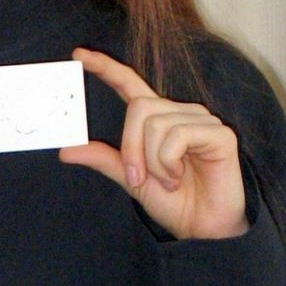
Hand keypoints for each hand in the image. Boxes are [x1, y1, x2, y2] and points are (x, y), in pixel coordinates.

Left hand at [58, 47, 249, 239]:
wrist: (204, 229)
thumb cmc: (176, 203)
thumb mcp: (132, 181)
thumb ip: (105, 160)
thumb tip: (66, 150)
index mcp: (157, 121)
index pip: (130, 85)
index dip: (106, 68)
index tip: (79, 56)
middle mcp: (179, 113)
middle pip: (138, 108)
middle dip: (130, 148)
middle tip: (138, 178)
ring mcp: (201, 120)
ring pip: (156, 123)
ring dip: (153, 162)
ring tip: (170, 181)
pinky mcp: (219, 133)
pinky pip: (178, 135)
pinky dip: (170, 162)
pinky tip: (181, 177)